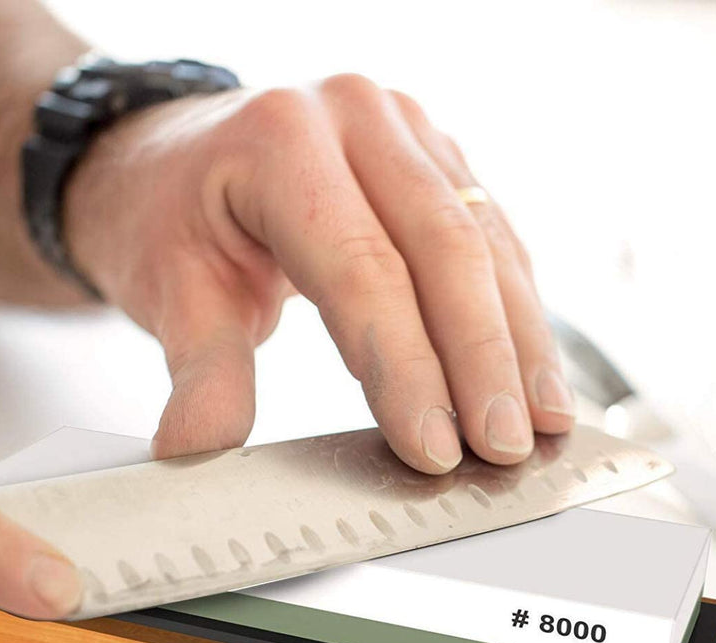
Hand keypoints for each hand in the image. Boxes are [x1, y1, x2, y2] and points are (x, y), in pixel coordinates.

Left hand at [65, 75, 574, 471]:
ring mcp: (406, 130)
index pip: (362, 269)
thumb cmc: (172, 220)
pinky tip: (535, 368)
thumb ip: (201, 373)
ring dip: (520, 341)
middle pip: (444, 248)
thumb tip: (198, 453)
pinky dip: (516, 309)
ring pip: (485, 241)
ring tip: (543, 421)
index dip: (405, 366)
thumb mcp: (171, 293)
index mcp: (283, 140)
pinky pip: (492, 235)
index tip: (433, 449)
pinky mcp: (435, 158)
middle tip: (503, 448)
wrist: (176, 159)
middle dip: (481, 361)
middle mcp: (356, 116)